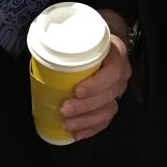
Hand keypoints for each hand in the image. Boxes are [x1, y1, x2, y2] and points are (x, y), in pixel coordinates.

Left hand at [60, 21, 130, 141]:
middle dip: (85, 106)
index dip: (96, 84)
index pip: (113, 71)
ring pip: (108, 110)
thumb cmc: (89, 38)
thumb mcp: (84, 32)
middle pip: (109, 94)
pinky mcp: (112, 102)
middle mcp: (121, 74)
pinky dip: (90, 129)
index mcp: (116, 53)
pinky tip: (76, 133)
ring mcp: (118, 90)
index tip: (77, 90)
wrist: (103, 42)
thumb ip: (71, 39)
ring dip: (86, 120)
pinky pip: (106, 120)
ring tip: (67, 124)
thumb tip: (45, 45)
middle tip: (64, 109)